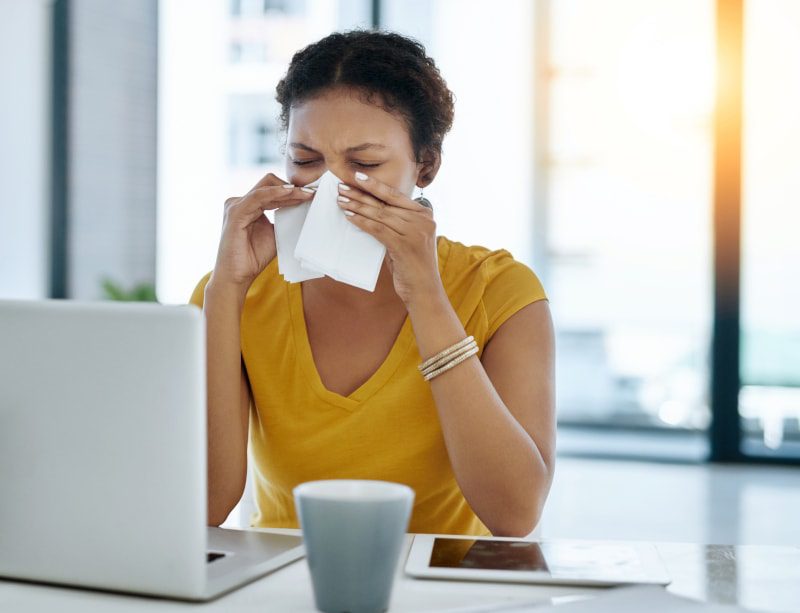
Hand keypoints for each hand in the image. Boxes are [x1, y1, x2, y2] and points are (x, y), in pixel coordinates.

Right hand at [212, 172, 313, 288]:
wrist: (237, 276)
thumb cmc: (253, 258)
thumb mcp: (275, 234)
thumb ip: (284, 220)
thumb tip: (304, 210)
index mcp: (248, 205)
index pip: (273, 190)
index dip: (293, 191)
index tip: (313, 194)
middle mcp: (240, 202)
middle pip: (269, 183)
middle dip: (293, 187)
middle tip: (313, 193)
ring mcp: (236, 205)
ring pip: (266, 187)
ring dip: (289, 190)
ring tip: (307, 194)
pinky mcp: (235, 213)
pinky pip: (258, 197)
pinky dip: (275, 193)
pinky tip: (290, 193)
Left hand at [336, 172, 441, 305]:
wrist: (424, 291)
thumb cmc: (412, 266)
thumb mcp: (407, 239)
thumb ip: (396, 223)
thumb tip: (369, 210)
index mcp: (425, 214)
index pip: (395, 195)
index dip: (375, 185)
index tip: (357, 177)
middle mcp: (423, 220)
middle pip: (385, 203)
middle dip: (361, 193)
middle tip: (342, 186)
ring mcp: (415, 232)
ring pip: (380, 214)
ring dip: (357, 206)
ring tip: (341, 201)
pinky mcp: (405, 245)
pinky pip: (378, 229)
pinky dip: (362, 222)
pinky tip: (349, 217)